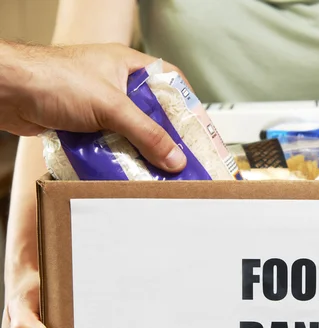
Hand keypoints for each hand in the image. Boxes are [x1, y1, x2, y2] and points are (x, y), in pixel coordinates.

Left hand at [0, 41, 187, 172]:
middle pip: (152, 114)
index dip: (187, 105)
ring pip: (132, 132)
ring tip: (158, 170)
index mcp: (129, 67)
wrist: (7, 92)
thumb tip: (175, 158)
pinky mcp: (86, 124)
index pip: (170, 84)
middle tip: (182, 157)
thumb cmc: (51, 78)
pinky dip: (120, 157)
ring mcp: (100, 106)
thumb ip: (146, 134)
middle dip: (165, 137)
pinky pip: (112, 144)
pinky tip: (127, 170)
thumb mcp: (111, 107)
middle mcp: (117, 85)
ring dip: (141, 150)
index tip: (200, 129)